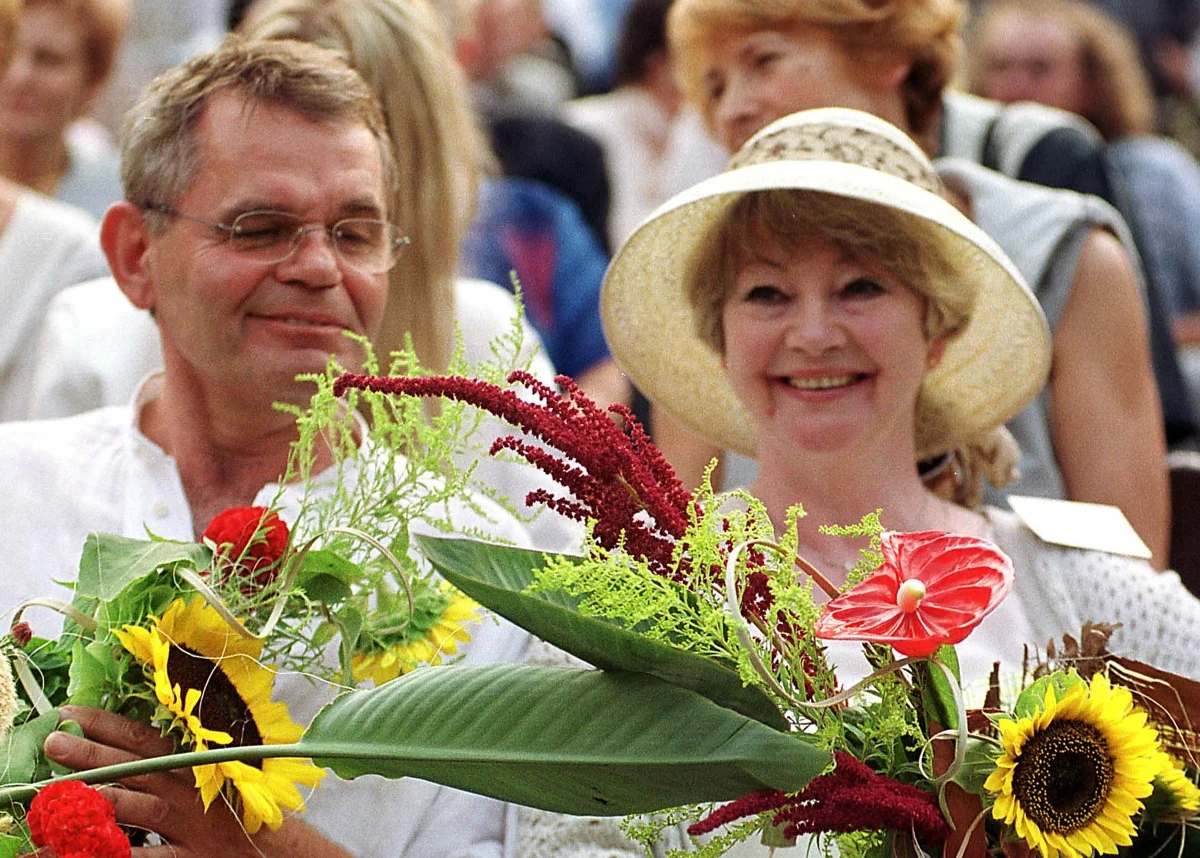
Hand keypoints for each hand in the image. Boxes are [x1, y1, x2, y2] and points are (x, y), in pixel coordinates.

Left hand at [42, 707, 348, 857]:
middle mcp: (187, 787)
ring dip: (95, 800)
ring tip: (59, 796)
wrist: (277, 848)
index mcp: (191, 761)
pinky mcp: (188, 857)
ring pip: (136, 808)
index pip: (143, 737)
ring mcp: (186, 823)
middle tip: (54, 741)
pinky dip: (114, 855)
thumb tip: (130, 745)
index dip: (105, 724)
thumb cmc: (240, 806)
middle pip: (133, 767)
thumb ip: (177, 759)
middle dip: (91, 753)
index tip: (69, 713)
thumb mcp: (212, 773)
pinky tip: (82, 852)